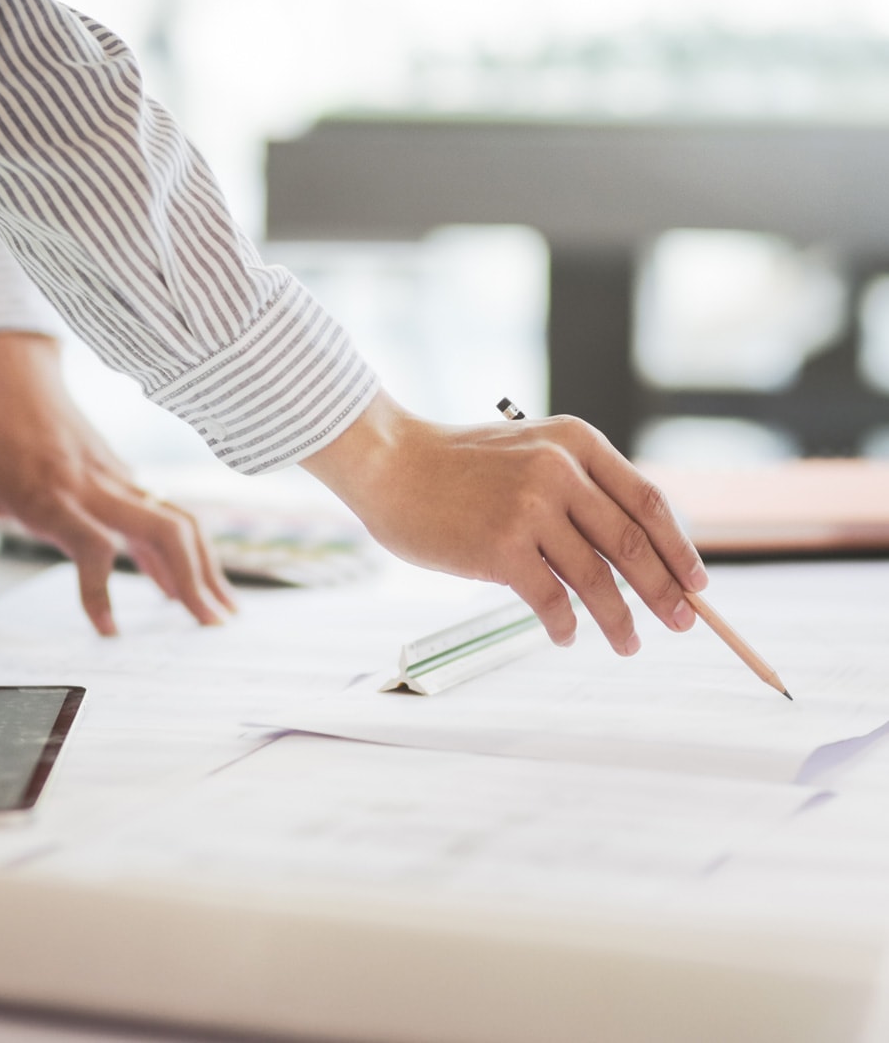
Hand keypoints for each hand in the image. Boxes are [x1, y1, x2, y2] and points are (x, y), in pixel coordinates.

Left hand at [0, 332, 234, 634]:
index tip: (107, 632)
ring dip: (205, 565)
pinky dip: (186, 552)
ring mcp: (115, 477)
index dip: (102, 589)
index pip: (91, 544)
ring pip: (176, 520)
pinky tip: (190, 588)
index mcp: (47, 493)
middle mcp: (91, 485)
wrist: (9, 373)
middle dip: (192, 580)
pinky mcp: (124, 475)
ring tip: (223, 613)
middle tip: (212, 627)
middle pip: (162, 530)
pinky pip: (165, 514)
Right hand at [299, 390, 705, 654]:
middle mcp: (561, 471)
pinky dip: (564, 626)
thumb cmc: (456, 466)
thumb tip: (628, 553)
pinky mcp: (501, 548)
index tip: (696, 583)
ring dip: (618, 620)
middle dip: (664, 592)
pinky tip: (565, 637)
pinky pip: (550, 600)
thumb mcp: (529, 453)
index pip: (648, 502)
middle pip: (633, 544)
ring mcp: (531, 509)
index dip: (679, 547)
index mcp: (577, 442)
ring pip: (597, 579)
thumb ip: (575, 487)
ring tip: (628, 644)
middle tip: (681, 624)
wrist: (391, 464)